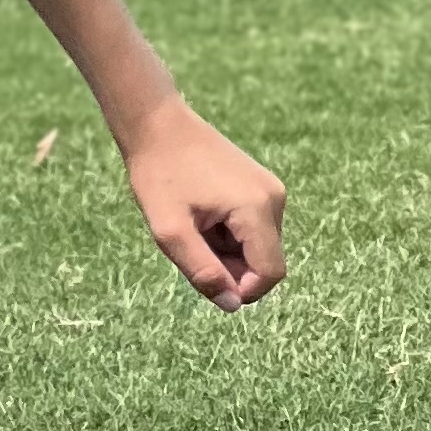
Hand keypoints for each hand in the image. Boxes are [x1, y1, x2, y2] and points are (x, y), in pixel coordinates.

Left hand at [121, 100, 286, 312]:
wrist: (157, 125)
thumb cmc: (158, 175)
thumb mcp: (169, 232)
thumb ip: (202, 271)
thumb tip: (232, 305)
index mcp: (256, 208)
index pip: (270, 274)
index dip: (240, 289)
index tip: (203, 277)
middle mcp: (274, 198)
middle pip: (264, 261)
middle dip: (230, 267)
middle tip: (190, 245)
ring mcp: (271, 190)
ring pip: (258, 247)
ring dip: (227, 251)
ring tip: (195, 226)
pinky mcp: (262, 186)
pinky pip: (254, 229)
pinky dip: (229, 234)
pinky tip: (203, 214)